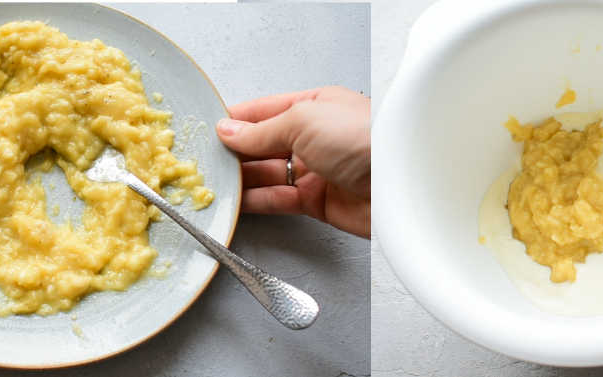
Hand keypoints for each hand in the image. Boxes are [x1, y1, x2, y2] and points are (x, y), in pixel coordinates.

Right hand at [216, 86, 370, 237]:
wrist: (400, 182)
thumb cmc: (363, 138)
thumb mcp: (303, 120)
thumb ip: (262, 130)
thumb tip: (228, 131)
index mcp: (314, 106)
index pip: (265, 111)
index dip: (236, 121)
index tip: (206, 129)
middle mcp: (315, 137)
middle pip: (264, 144)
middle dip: (235, 152)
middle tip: (201, 160)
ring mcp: (316, 170)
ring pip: (268, 174)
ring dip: (241, 179)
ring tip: (212, 182)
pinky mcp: (318, 202)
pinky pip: (279, 200)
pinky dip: (256, 202)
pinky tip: (236, 201)